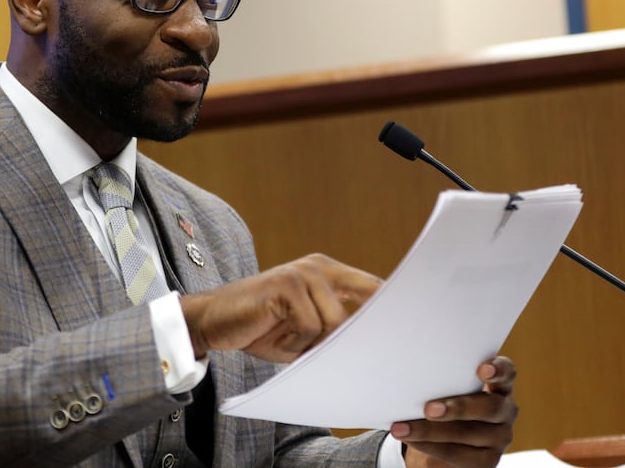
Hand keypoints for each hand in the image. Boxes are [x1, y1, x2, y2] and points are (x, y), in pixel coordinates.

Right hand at [179, 253, 380, 361]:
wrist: (214, 322)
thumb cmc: (261, 330)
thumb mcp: (305, 331)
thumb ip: (334, 330)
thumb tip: (372, 348)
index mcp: (328, 272)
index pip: (373, 288)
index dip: (392, 308)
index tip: (411, 332)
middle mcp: (319, 266)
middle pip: (360, 309)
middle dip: (356, 337)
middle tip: (348, 357)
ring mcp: (302, 273)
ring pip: (335, 323)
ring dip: (314, 344)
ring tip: (289, 342)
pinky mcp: (286, 285)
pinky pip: (310, 326)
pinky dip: (295, 342)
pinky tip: (275, 336)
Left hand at [390, 357, 517, 467]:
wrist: (444, 438)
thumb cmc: (445, 399)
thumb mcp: (447, 386)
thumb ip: (442, 379)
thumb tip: (411, 378)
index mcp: (499, 385)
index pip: (507, 373)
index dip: (498, 370)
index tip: (482, 369)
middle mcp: (505, 411)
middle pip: (490, 408)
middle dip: (458, 408)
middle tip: (428, 409)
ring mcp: (499, 437)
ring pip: (468, 434)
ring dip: (430, 431)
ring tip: (402, 428)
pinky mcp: (488, 460)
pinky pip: (458, 455)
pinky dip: (430, 446)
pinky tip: (411, 439)